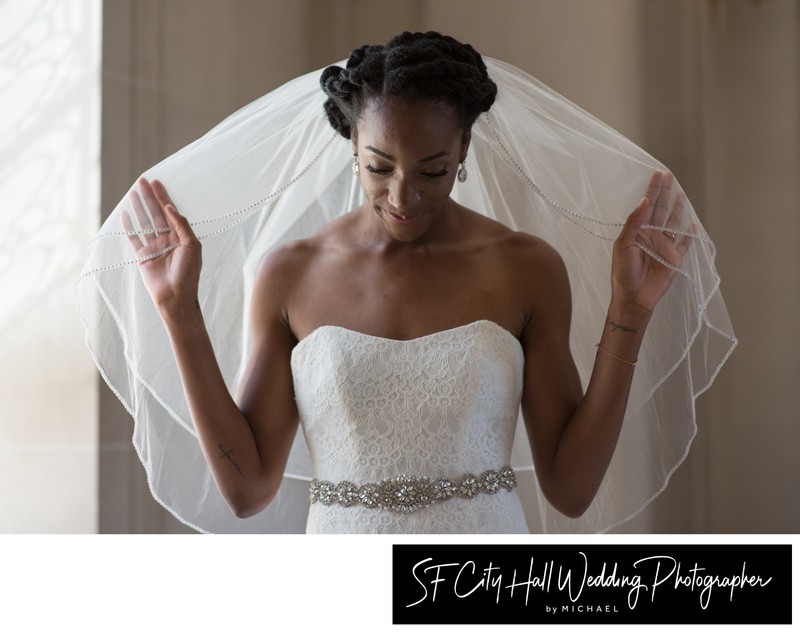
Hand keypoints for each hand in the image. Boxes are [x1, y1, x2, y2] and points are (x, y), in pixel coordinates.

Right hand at [122, 177, 201, 313]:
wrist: (176, 297)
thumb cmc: (188, 273)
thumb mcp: (191, 246)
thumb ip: (181, 225)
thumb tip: (169, 207)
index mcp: (181, 236)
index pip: (170, 212)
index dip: (163, 196)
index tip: (156, 182)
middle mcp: (167, 240)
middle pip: (156, 214)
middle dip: (149, 197)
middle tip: (141, 181)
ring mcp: (154, 247)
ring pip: (144, 223)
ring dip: (138, 208)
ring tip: (132, 193)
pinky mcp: (143, 257)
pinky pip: (134, 239)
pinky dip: (129, 227)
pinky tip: (125, 215)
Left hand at [611, 171, 693, 314]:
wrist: (634, 297)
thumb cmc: (624, 272)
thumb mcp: (623, 245)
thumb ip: (634, 223)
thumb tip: (644, 201)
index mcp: (638, 231)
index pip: (647, 206)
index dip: (652, 190)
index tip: (657, 174)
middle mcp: (651, 236)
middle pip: (661, 210)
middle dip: (664, 193)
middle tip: (669, 176)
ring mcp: (664, 247)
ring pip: (673, 224)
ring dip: (677, 210)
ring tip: (680, 194)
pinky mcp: (674, 259)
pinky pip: (683, 245)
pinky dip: (688, 236)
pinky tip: (691, 226)